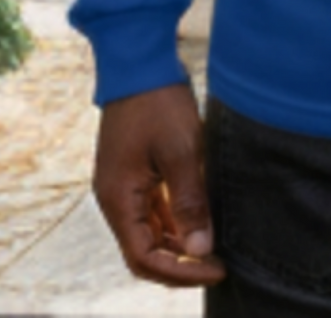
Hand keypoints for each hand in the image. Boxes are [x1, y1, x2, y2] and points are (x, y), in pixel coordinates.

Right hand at [92, 81, 227, 286]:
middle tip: (216, 264)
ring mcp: (121, 184)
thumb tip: (201, 249)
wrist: (138, 59)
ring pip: (147, 231)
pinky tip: (197, 219)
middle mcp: (113, 197)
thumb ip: (190, 202)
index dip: (181, 271)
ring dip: (176, 245)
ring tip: (212, 246)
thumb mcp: (181, 151)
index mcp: (119, 198)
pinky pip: (150, 209)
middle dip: (179, 264)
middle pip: (142, 251)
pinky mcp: (131, 171)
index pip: (144, 257)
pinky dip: (172, 221)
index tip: (216, 266)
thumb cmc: (158, 101)